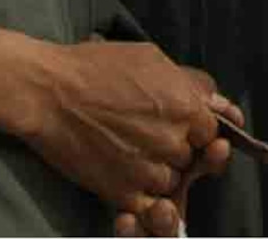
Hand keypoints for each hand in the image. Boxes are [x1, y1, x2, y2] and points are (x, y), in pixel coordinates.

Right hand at [0, 26, 235, 224]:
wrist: (47, 92)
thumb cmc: (96, 67)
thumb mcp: (151, 59)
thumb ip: (190, 84)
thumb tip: (220, 104)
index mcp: (186, 106)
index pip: (212, 133)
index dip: (195, 131)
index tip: (177, 125)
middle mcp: (173, 141)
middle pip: (192, 159)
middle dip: (176, 150)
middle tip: (146, 134)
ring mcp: (149, 170)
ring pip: (171, 184)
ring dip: (157, 173)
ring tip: (129, 150)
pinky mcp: (123, 193)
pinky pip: (149, 208)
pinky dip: (142, 198)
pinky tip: (125, 173)